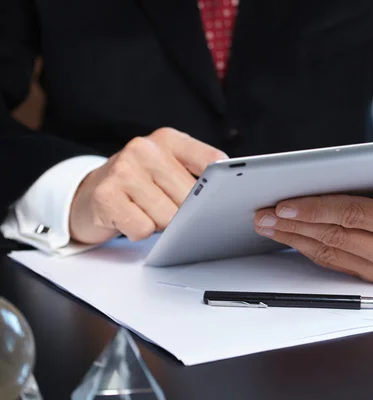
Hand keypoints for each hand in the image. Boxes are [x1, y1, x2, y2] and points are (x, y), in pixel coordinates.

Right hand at [70, 127, 226, 243]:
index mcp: (168, 139)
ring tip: (145, 211)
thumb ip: (196, 176)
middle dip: (184, 213)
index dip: (222, 186)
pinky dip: (139, 232)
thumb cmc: (138, 186)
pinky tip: (129, 218)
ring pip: (168, 217)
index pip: (212, 161)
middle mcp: (145, 148)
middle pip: (190, 197)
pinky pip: (143, 229)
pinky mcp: (106, 195)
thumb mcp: (168, 169)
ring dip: (160, 224)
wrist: (87, 196)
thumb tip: (225, 201)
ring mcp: (123, 170)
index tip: (223, 199)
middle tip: (166, 207)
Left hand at [254, 153, 372, 284]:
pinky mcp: (371, 277)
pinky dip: (306, 249)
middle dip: (293, 224)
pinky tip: (288, 236)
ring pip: (327, 252)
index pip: (352, 215)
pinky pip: (332, 262)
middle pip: (332, 236)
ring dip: (293, 238)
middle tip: (262, 214)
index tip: (285, 203)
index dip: (316, 209)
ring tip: (266, 225)